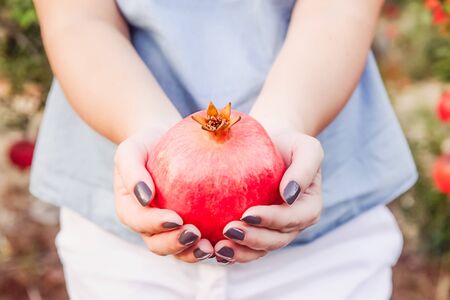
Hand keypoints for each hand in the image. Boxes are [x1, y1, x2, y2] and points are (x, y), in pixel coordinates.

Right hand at [114, 129, 213, 261]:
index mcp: (130, 209)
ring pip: (178, 250)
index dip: (156, 224)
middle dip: (175, 244)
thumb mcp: (131, 150)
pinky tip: (227, 239)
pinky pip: (198, 239)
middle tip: (196, 235)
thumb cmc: (144, 144)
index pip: (140, 222)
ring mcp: (167, 229)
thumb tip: (145, 197)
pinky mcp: (188, 226)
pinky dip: (210, 243)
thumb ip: (132, 171)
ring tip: (211, 247)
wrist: (162, 140)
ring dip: (193, 253)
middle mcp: (147, 225)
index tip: (176, 218)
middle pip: (158, 243)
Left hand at [214, 130, 322, 263]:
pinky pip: (244, 246)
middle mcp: (292, 225)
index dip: (271, 220)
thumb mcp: (306, 147)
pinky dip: (231, 251)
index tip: (248, 214)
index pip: (291, 219)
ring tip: (218, 248)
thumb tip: (289, 196)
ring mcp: (273, 231)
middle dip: (253, 240)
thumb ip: (305, 168)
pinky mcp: (255, 231)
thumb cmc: (289, 143)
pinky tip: (213, 248)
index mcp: (308, 208)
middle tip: (228, 230)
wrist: (272, 143)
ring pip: (259, 249)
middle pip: (274, 240)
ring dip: (239, 252)